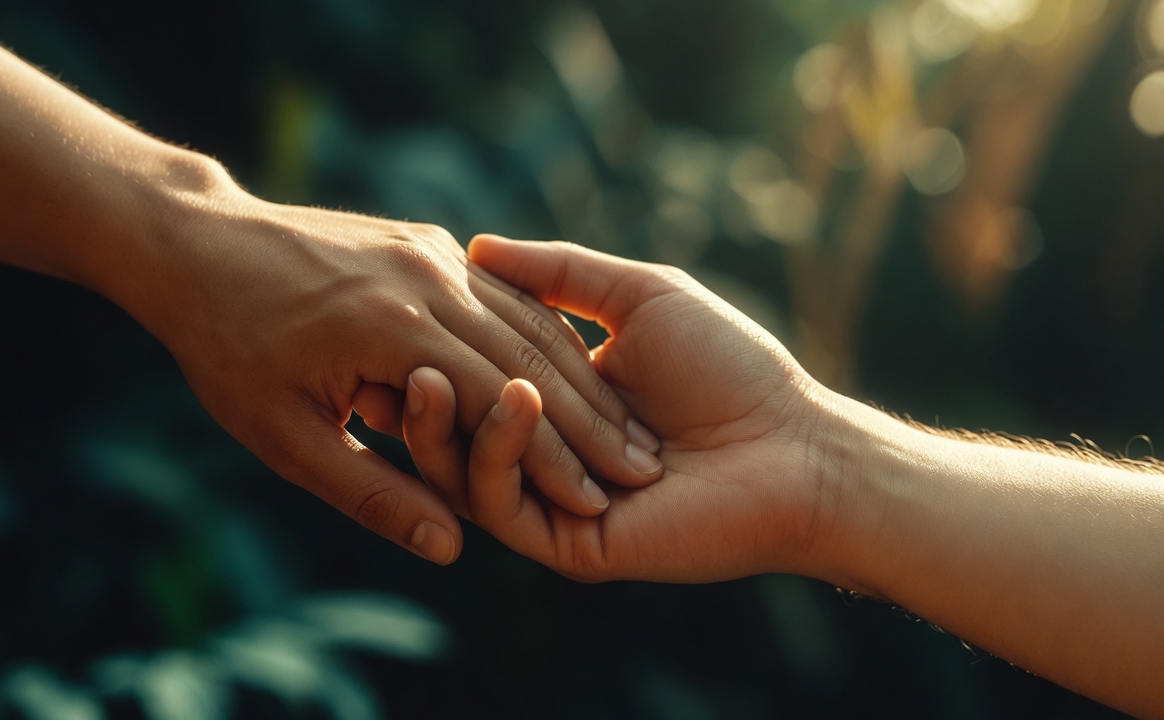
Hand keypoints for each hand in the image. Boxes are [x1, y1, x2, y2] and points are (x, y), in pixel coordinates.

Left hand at [111, 197, 662, 565]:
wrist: (197, 242)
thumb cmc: (228, 348)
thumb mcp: (284, 436)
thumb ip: (371, 490)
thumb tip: (449, 546)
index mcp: (391, 330)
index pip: (499, 405)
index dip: (553, 460)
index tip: (597, 503)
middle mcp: (426, 279)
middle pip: (531, 359)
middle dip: (588, 421)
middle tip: (639, 468)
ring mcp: (431, 251)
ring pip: (529, 320)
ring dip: (580, 376)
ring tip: (623, 427)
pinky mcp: (428, 240)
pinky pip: (503, 293)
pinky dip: (545, 334)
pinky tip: (576, 369)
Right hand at [402, 236, 834, 580]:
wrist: (793, 446)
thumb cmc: (729, 366)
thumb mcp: (637, 297)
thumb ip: (560, 273)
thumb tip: (476, 246)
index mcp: (557, 404)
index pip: (472, 378)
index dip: (432, 348)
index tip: (398, 307)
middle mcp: (546, 456)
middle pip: (453, 433)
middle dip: (419, 395)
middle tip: (395, 354)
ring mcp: (554, 503)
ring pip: (463, 476)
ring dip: (444, 426)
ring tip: (434, 375)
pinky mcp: (569, 544)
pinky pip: (506, 506)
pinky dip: (500, 453)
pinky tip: (515, 402)